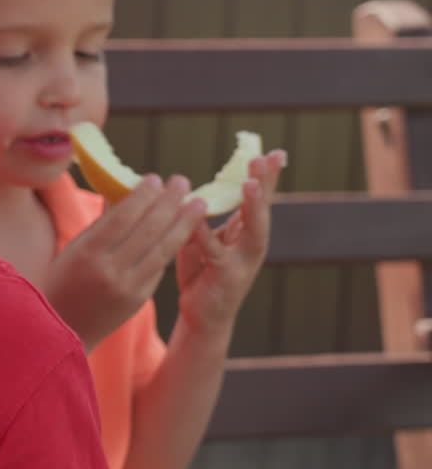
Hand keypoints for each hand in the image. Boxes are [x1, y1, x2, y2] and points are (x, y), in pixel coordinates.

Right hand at [43, 174, 206, 349]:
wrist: (65, 329)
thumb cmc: (63, 282)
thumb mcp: (75, 249)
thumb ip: (102, 223)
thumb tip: (125, 192)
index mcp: (87, 252)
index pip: (123, 216)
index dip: (143, 195)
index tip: (155, 178)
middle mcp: (109, 270)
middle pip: (148, 229)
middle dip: (169, 202)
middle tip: (182, 181)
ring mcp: (127, 286)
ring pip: (162, 248)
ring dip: (184, 222)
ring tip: (198, 203)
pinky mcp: (139, 299)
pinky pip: (160, 266)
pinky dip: (173, 245)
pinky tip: (184, 229)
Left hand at [175, 151, 287, 338]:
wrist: (202, 316)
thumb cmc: (202, 273)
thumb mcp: (203, 239)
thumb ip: (203, 218)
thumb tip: (191, 191)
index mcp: (246, 232)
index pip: (259, 199)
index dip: (267, 176)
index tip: (276, 152)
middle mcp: (251, 245)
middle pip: (262, 209)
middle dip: (265, 183)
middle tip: (266, 159)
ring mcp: (243, 262)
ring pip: (253, 231)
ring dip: (253, 207)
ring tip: (250, 184)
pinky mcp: (227, 277)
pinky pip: (216, 252)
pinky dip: (207, 235)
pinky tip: (198, 219)